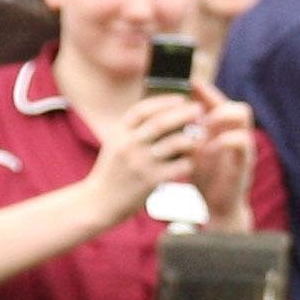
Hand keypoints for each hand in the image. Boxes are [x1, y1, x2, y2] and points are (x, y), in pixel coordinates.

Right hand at [83, 93, 199, 224]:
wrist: (99, 201)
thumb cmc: (112, 172)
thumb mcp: (116, 144)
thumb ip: (133, 130)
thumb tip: (162, 113)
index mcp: (120, 132)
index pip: (142, 110)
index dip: (164, 101)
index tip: (180, 98)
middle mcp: (129, 145)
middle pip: (161, 123)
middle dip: (183, 113)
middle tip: (198, 108)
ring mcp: (140, 163)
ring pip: (174, 143)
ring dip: (190, 138)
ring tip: (200, 136)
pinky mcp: (150, 181)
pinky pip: (178, 166)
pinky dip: (189, 161)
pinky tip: (192, 160)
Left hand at [185, 86, 255, 224]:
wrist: (217, 207)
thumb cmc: (204, 177)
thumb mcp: (192, 151)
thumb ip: (186, 133)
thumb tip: (165, 113)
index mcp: (224, 129)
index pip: (218, 100)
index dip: (204, 89)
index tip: (187, 82)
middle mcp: (237, 133)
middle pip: (234, 101)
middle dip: (215, 99)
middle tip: (195, 106)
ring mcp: (244, 146)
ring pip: (242, 114)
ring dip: (220, 116)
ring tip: (202, 124)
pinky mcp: (245, 161)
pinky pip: (241, 140)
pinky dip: (223, 140)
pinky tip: (207, 147)